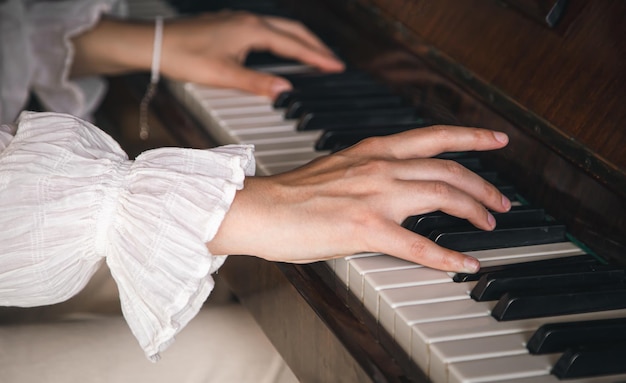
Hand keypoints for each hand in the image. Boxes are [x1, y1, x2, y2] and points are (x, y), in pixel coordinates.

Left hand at [71, 11, 343, 98]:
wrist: (155, 43)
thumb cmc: (183, 56)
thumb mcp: (224, 76)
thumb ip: (257, 84)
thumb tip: (285, 91)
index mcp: (252, 30)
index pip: (294, 45)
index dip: (317, 57)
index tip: (335, 66)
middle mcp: (249, 20)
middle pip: (293, 31)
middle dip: (316, 46)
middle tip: (333, 61)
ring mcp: (240, 20)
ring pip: (281, 27)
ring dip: (300, 41)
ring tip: (314, 56)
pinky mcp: (230, 25)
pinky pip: (268, 29)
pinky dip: (284, 39)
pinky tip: (282, 49)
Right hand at [207, 126, 511, 272]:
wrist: (259, 209)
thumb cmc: (291, 193)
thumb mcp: (338, 167)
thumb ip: (369, 171)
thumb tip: (393, 184)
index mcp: (371, 150)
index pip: (432, 137)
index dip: (470, 137)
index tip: (495, 140)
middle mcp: (379, 167)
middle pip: (448, 168)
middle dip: (482, 185)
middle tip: (500, 201)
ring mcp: (375, 196)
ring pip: (443, 195)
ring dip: (473, 210)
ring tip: (488, 224)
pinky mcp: (365, 229)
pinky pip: (418, 245)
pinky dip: (447, 256)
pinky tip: (463, 263)